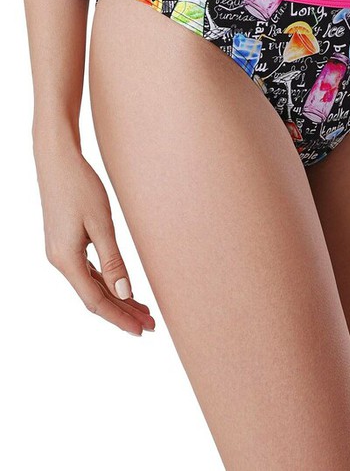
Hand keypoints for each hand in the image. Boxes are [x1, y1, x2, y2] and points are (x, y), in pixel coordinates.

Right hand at [34, 145, 154, 334]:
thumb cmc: (80, 187)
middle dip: (122, 312)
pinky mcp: (66, 243)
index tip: (141, 330)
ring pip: (92, 285)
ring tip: (143, 310)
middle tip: (150, 325)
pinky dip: (107, 282)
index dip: (119, 317)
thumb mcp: (101, 224)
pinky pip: (88, 271)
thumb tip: (125, 293)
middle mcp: (60, 261)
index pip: (95, 301)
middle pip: (94, 297)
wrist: (57, 160)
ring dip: (117, 298)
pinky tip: (122, 287)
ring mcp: (61, 252)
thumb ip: (113, 261)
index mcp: (66, 260)